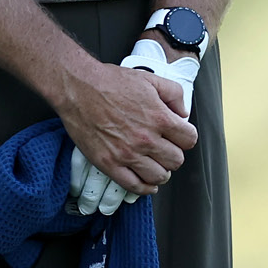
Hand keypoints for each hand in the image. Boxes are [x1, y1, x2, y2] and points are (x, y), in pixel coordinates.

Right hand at [54, 56, 196, 203]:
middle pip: (176, 160)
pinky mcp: (109, 164)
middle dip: (174, 154)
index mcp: (158, 117)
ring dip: (162, 171)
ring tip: (156, 164)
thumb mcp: (150, 79)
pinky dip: (145, 187)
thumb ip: (174, 94)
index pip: (189, 139)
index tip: (179, 137)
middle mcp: (145, 138)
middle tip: (166, 149)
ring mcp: (126, 154)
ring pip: (159, 176)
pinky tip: (147, 182)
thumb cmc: (109, 83)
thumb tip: (182, 113)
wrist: (78, 88)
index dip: (186, 137)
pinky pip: (134, 186)